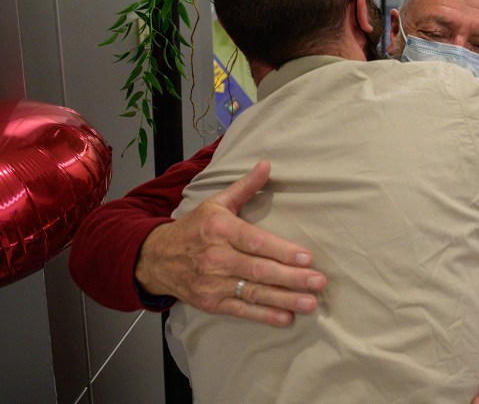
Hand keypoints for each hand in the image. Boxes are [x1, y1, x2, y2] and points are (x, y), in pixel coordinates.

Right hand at [135, 160, 325, 326]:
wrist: (155, 258)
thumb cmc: (194, 228)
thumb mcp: (216, 202)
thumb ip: (245, 186)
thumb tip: (267, 164)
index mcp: (220, 229)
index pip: (256, 242)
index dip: (282, 251)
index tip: (307, 257)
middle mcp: (216, 257)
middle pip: (259, 270)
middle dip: (291, 278)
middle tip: (319, 282)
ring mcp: (213, 283)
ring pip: (253, 292)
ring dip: (284, 299)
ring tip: (310, 303)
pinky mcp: (210, 302)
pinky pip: (240, 310)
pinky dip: (263, 315)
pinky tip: (286, 318)